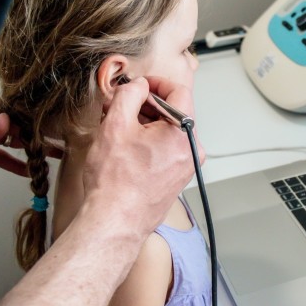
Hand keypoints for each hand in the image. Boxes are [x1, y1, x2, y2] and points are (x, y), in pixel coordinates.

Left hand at [0, 96, 63, 176]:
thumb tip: (7, 121)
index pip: (17, 111)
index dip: (35, 119)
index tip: (51, 127)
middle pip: (20, 126)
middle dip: (40, 134)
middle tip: (62, 142)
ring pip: (14, 141)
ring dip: (32, 149)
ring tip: (55, 154)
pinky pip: (1, 157)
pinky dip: (15, 164)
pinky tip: (30, 171)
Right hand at [83, 77, 201, 235]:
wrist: (114, 222)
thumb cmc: (115, 182)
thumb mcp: (115, 125)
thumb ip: (129, 94)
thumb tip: (138, 85)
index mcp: (183, 133)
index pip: (178, 91)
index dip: (155, 83)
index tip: (138, 85)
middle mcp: (191, 150)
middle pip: (173, 111)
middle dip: (145, 105)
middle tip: (119, 107)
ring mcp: (186, 165)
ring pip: (168, 130)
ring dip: (144, 123)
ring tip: (118, 129)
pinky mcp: (177, 177)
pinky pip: (166, 148)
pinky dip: (148, 141)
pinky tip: (126, 148)